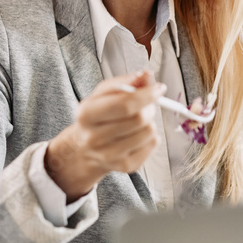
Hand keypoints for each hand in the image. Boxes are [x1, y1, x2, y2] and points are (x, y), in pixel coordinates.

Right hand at [44, 71, 163, 199]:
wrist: (84, 149)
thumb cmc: (97, 116)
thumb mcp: (103, 94)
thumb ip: (125, 82)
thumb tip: (147, 75)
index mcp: (86, 114)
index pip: (125, 104)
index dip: (147, 94)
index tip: (159, 88)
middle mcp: (94, 138)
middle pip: (139, 119)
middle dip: (149, 107)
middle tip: (146, 105)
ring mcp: (109, 156)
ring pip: (149, 132)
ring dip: (150, 122)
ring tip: (139, 121)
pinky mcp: (124, 167)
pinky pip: (152, 145)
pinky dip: (151, 137)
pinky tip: (138, 135)